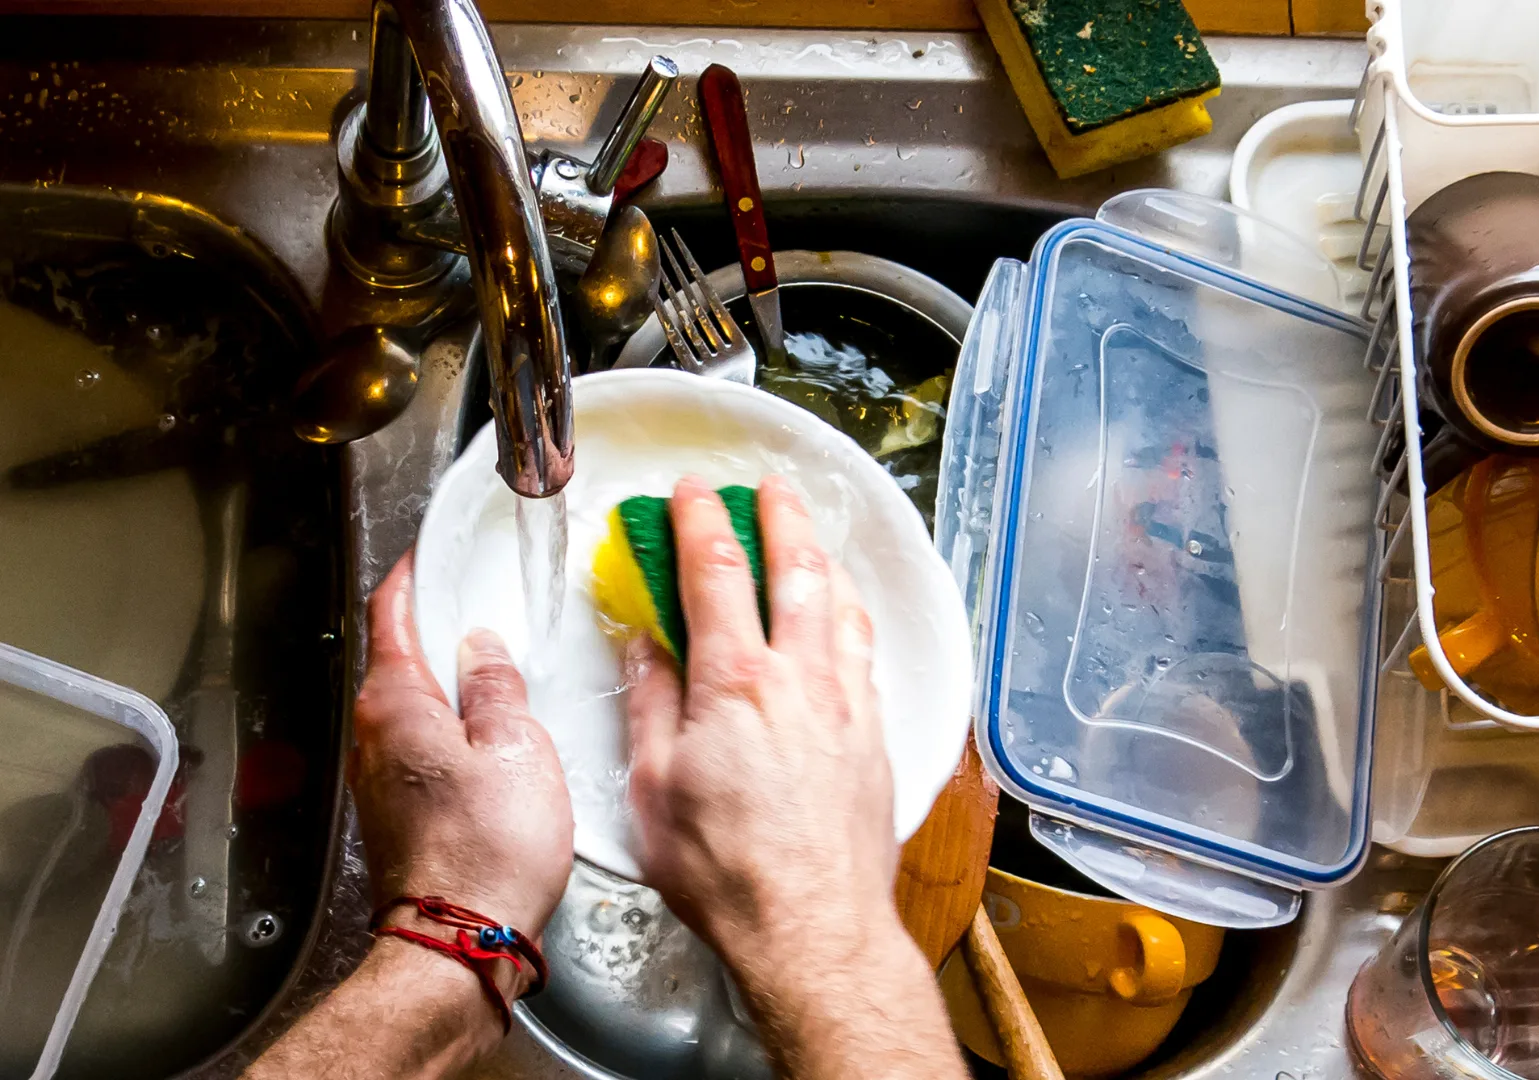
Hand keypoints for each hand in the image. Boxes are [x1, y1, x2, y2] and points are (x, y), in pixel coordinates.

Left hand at [351, 553, 573, 948]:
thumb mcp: (516, 746)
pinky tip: (494, 736)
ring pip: (413, 707)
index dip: (413, 576)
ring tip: (500, 669)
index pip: (389, 615)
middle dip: (437, 628)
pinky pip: (424, 747)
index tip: (431, 552)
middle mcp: (374, 737)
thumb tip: (482, 647)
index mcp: (395, 703)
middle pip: (398, 659)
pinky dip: (454, 727)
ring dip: (450, 683)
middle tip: (483, 602)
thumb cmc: (489, 849)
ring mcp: (381, 778)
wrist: (463, 941)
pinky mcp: (400, 812)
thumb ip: (498, 686)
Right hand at [625, 476, 896, 978]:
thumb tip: (647, 648)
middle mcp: (802, 680)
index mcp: (736, 684)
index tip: (691, 492)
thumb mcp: (653, 789)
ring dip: (823, 557)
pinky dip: (852, 615)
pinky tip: (847, 616)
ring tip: (810, 536)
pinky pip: (867, 652)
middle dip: (779, 516)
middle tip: (768, 487)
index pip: (717, 572)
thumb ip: (651, 705)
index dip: (701, 520)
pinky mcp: (875, 736)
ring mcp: (847, 705)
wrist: (812, 928)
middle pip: (796, 568)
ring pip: (843, 604)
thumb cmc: (729, 875)